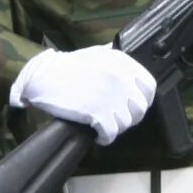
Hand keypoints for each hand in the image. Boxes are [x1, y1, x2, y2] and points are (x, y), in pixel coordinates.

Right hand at [9, 46, 155, 144]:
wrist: (43, 75)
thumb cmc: (67, 64)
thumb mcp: (97, 53)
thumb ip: (115, 60)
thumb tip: (125, 65)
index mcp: (123, 64)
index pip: (149, 86)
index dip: (144, 99)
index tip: (134, 106)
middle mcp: (122, 79)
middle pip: (140, 108)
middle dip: (131, 117)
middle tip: (118, 119)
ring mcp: (112, 97)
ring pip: (126, 122)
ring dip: (117, 128)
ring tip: (106, 127)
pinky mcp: (98, 113)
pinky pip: (111, 133)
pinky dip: (105, 138)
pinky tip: (98, 136)